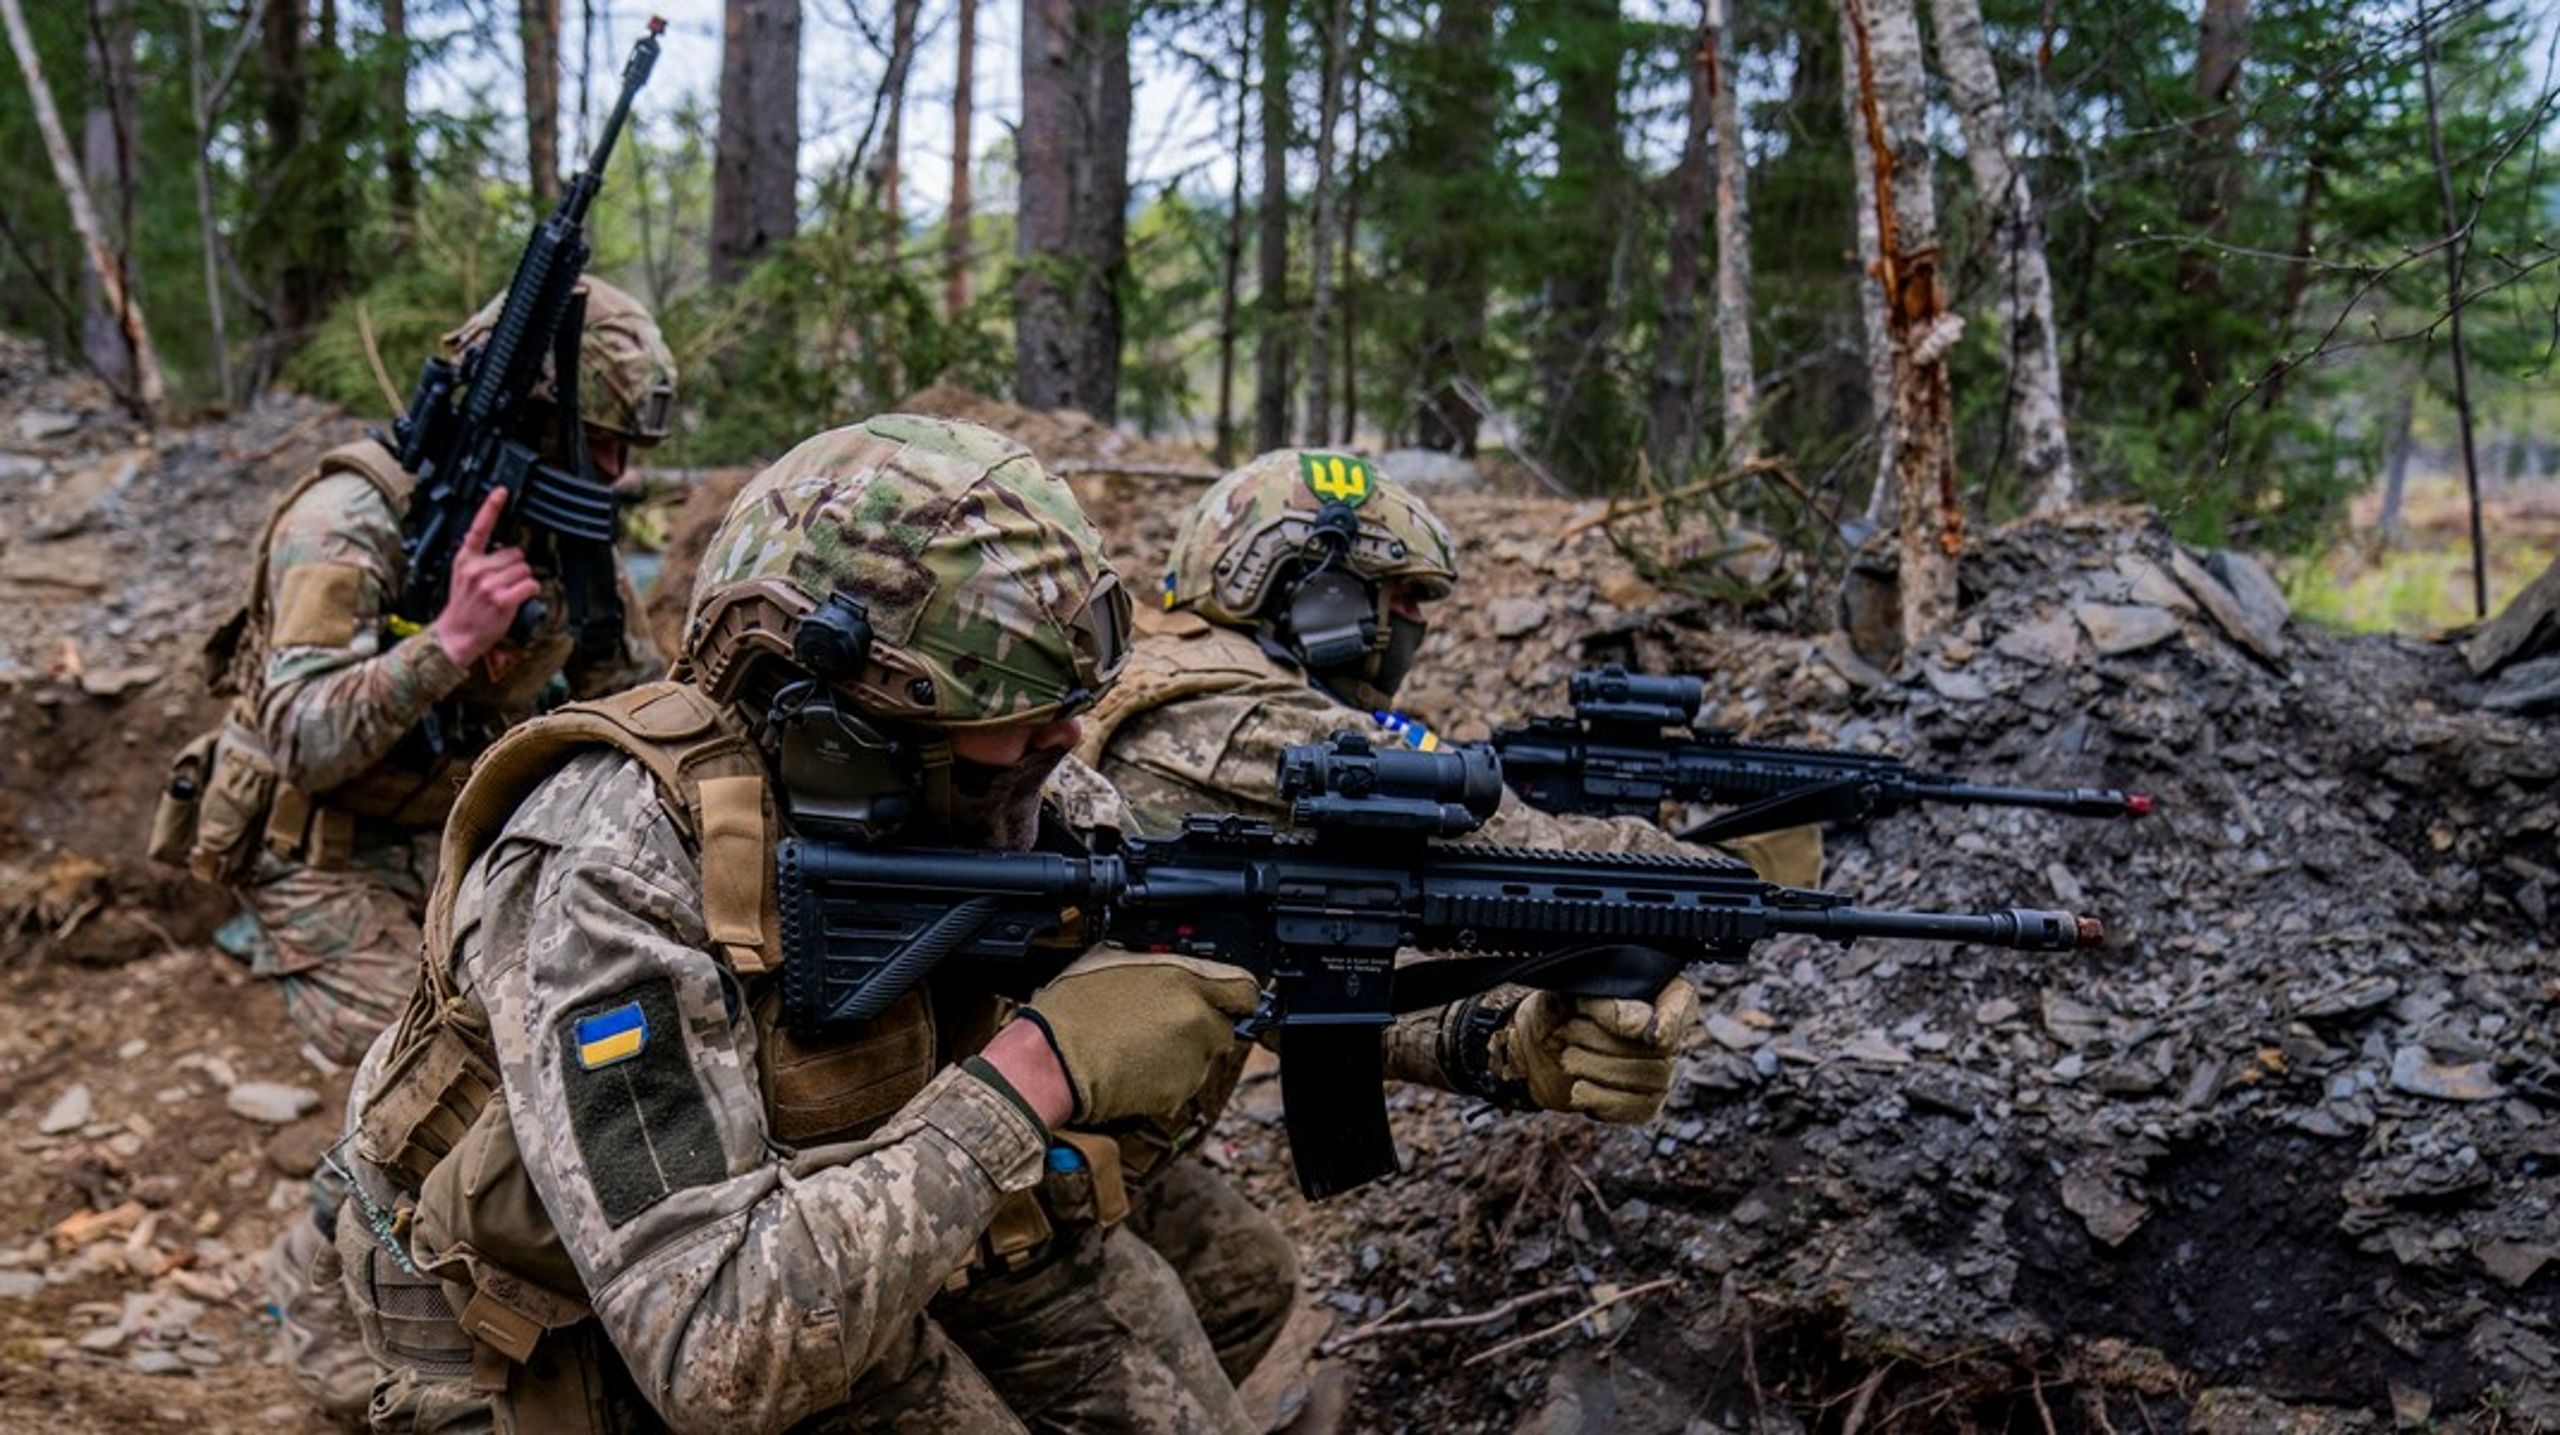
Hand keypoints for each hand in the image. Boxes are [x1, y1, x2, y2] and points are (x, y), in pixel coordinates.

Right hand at [431, 488, 541, 667]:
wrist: (455, 636)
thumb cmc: (463, 608)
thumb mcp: (461, 577)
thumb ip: (479, 560)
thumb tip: (505, 551)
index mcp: (465, 559)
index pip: (479, 527)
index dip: (491, 507)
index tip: (502, 491)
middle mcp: (476, 568)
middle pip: (516, 553)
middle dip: (516, 567)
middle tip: (503, 583)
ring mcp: (488, 584)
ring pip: (525, 569)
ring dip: (523, 581)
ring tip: (507, 593)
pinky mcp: (502, 599)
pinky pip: (530, 585)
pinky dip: (531, 591)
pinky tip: (519, 598)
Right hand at [1015, 950, 1260, 1123]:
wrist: (1054, 1062)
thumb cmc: (1075, 1008)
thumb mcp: (1116, 957)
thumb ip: (1160, 959)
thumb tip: (1175, 958)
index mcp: (1187, 982)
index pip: (1246, 989)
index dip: (1234, 992)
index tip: (1225, 995)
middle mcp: (1198, 1022)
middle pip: (1226, 1024)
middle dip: (1204, 1022)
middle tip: (1166, 1019)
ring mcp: (1191, 1062)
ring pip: (1206, 1055)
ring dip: (1186, 1049)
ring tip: (1143, 1042)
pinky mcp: (1178, 1094)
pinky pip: (1185, 1080)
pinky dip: (1169, 1075)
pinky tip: (1137, 1064)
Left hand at [1491, 978, 1699, 1125]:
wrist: (1538, 1044)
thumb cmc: (1561, 1008)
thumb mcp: (1571, 992)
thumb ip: (1606, 1000)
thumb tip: (1641, 1025)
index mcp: (1662, 992)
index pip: (1682, 1005)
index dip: (1664, 1019)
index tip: (1630, 1027)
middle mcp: (1669, 1033)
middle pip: (1657, 1049)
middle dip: (1601, 1041)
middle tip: (1568, 1030)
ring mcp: (1662, 1072)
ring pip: (1648, 1079)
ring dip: (1596, 1068)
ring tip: (1567, 1057)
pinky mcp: (1645, 1103)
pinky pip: (1639, 1109)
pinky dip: (1601, 1100)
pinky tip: (1578, 1089)